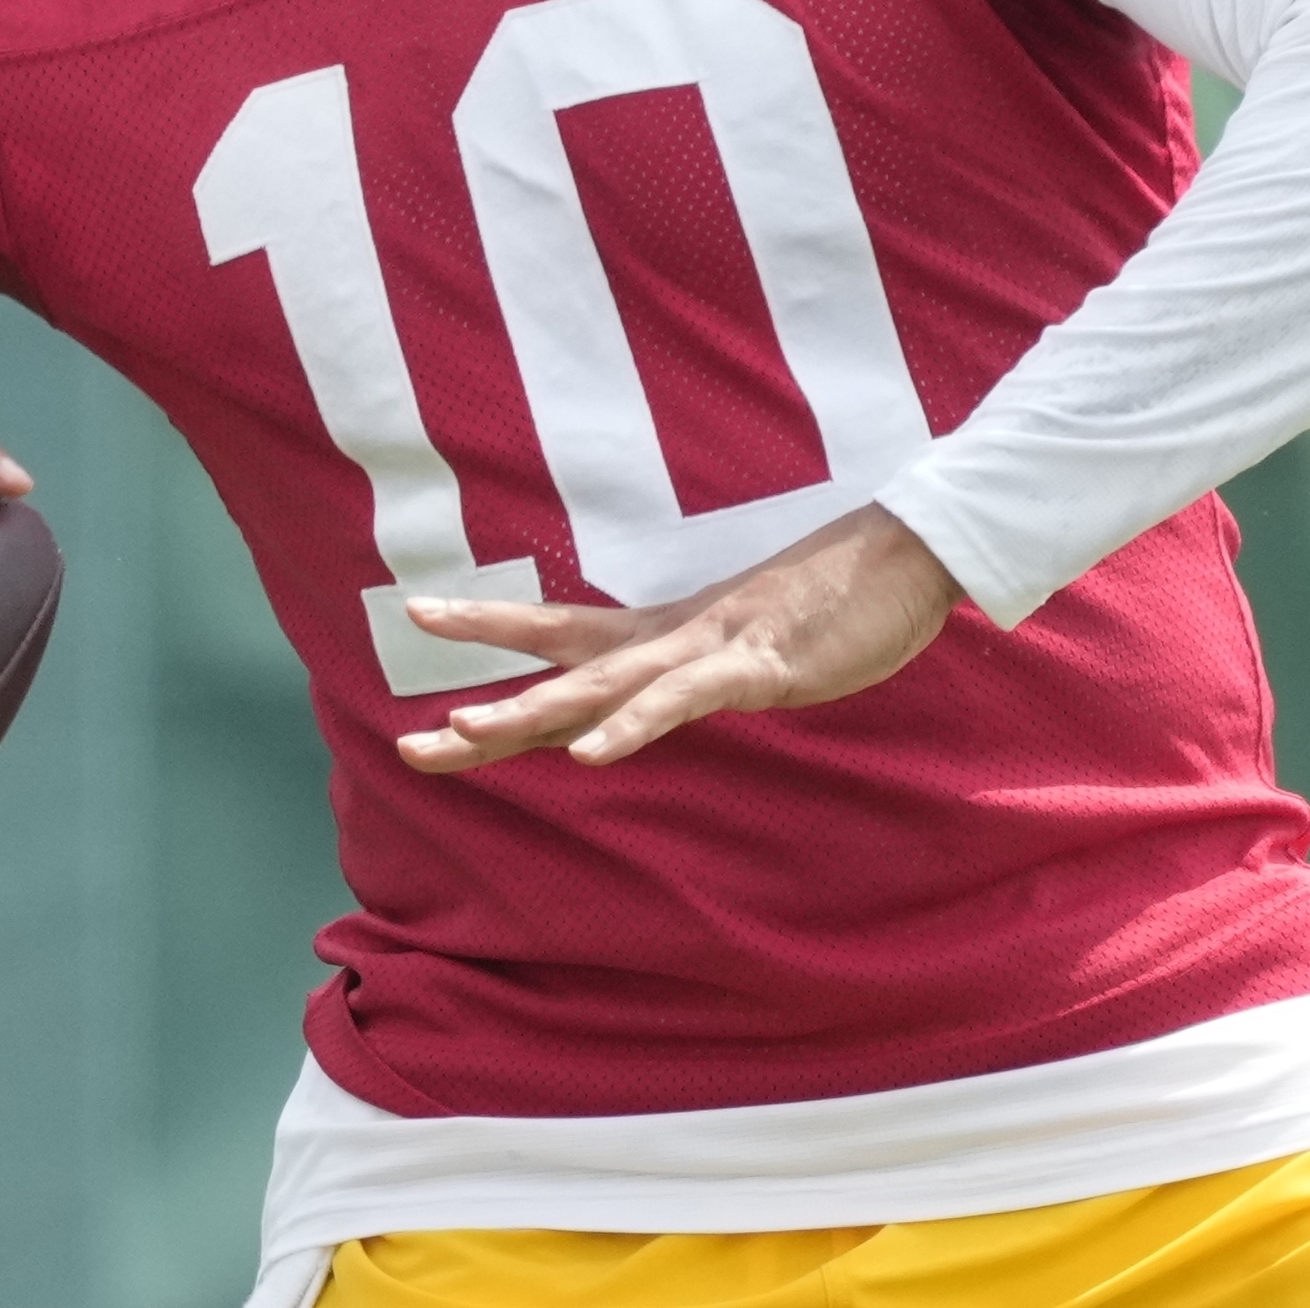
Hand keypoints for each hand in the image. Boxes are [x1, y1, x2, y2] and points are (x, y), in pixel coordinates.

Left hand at [392, 504, 960, 772]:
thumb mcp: (749, 641)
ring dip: (531, 713)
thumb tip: (664, 686)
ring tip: (462, 733)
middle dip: (483, 710)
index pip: (558, 633)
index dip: (489, 628)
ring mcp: (707, 648)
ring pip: (600, 686)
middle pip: (556, 672)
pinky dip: (631, 726)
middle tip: (404, 742)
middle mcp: (667, 637)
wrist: (905, 553)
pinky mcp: (754, 665)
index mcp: (662, 632)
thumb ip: (701, 664)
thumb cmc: (829, 600)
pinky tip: (588, 756)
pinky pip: (681, 701)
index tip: (417, 617)